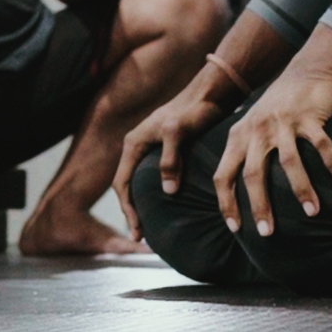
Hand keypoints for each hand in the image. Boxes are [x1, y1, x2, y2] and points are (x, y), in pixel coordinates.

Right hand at [112, 84, 229, 239]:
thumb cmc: (193, 110)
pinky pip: (154, 177)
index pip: (122, 184)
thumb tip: (168, 191)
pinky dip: (156, 195)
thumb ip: (170, 160)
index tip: (137, 230)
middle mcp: (138, 146)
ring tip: (150, 228)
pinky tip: (167, 207)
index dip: (128, 209)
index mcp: (134, 143)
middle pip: (127, 186)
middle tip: (141, 238)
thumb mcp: (178, 132)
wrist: (209, 94)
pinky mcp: (166, 150)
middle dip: (132, 212)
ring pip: (140, 183)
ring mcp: (151, 148)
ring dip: (142, 205)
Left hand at [212, 65, 331, 238]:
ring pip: (289, 162)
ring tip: (312, 214)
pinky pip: (321, 144)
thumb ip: (242, 155)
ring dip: (301, 189)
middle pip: (253, 173)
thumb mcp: (250, 128)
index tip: (236, 228)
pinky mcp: (308, 116)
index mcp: (238, 137)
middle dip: (259, 205)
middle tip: (267, 233)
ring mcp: (282, 123)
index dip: (226, 203)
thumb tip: (236, 195)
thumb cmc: (276, 109)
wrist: (305, 72)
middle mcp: (256, 131)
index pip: (223, 175)